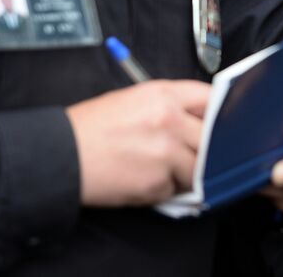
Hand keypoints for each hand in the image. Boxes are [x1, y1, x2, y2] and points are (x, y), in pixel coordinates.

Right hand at [67, 80, 210, 205]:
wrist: (60, 155)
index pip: (212, 99)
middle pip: (212, 137)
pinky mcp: (156, 181)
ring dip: (186, 172)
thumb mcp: (133, 100)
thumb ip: (170, 106)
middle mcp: (169, 119)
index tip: (221, 124)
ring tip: (159, 167)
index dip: (219, 114)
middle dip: (205, 149)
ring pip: (198, 167)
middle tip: (191, 153)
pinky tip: (142, 179)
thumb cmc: (91, 128)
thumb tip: (202, 121)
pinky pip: (176, 188)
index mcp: (163, 94)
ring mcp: (165, 152)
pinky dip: (164, 189)